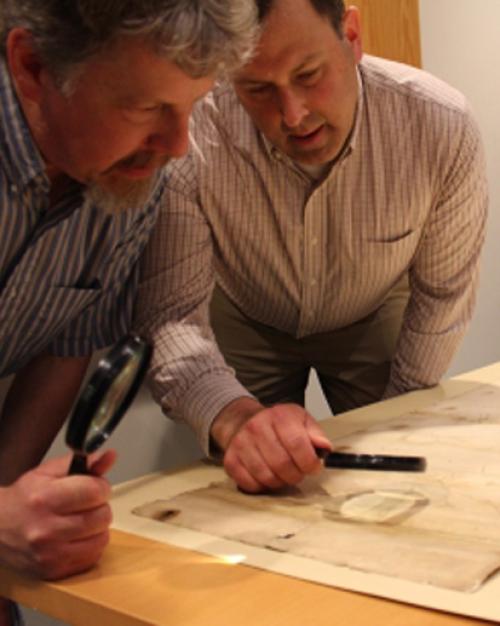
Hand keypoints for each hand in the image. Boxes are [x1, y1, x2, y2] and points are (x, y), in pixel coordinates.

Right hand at [0, 450, 115, 579]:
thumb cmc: (25, 498)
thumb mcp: (49, 472)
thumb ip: (83, 462)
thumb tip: (110, 456)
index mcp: (45, 498)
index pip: (95, 492)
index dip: (100, 486)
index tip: (93, 486)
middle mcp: (46, 529)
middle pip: (102, 516)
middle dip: (99, 506)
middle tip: (85, 504)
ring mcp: (50, 554)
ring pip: (102, 538)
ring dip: (97, 527)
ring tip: (81, 520)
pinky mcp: (54, 571)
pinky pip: (93, 557)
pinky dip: (91, 545)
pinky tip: (77, 537)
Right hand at [211, 399, 331, 492]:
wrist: (243, 420)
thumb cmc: (276, 423)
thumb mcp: (300, 420)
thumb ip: (315, 434)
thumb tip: (324, 447)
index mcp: (279, 415)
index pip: (297, 444)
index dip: (309, 462)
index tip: (313, 467)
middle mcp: (257, 427)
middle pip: (282, 464)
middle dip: (295, 475)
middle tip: (298, 472)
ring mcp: (241, 443)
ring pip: (266, 476)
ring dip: (279, 482)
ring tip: (283, 474)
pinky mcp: (230, 460)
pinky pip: (249, 484)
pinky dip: (262, 486)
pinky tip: (267, 476)